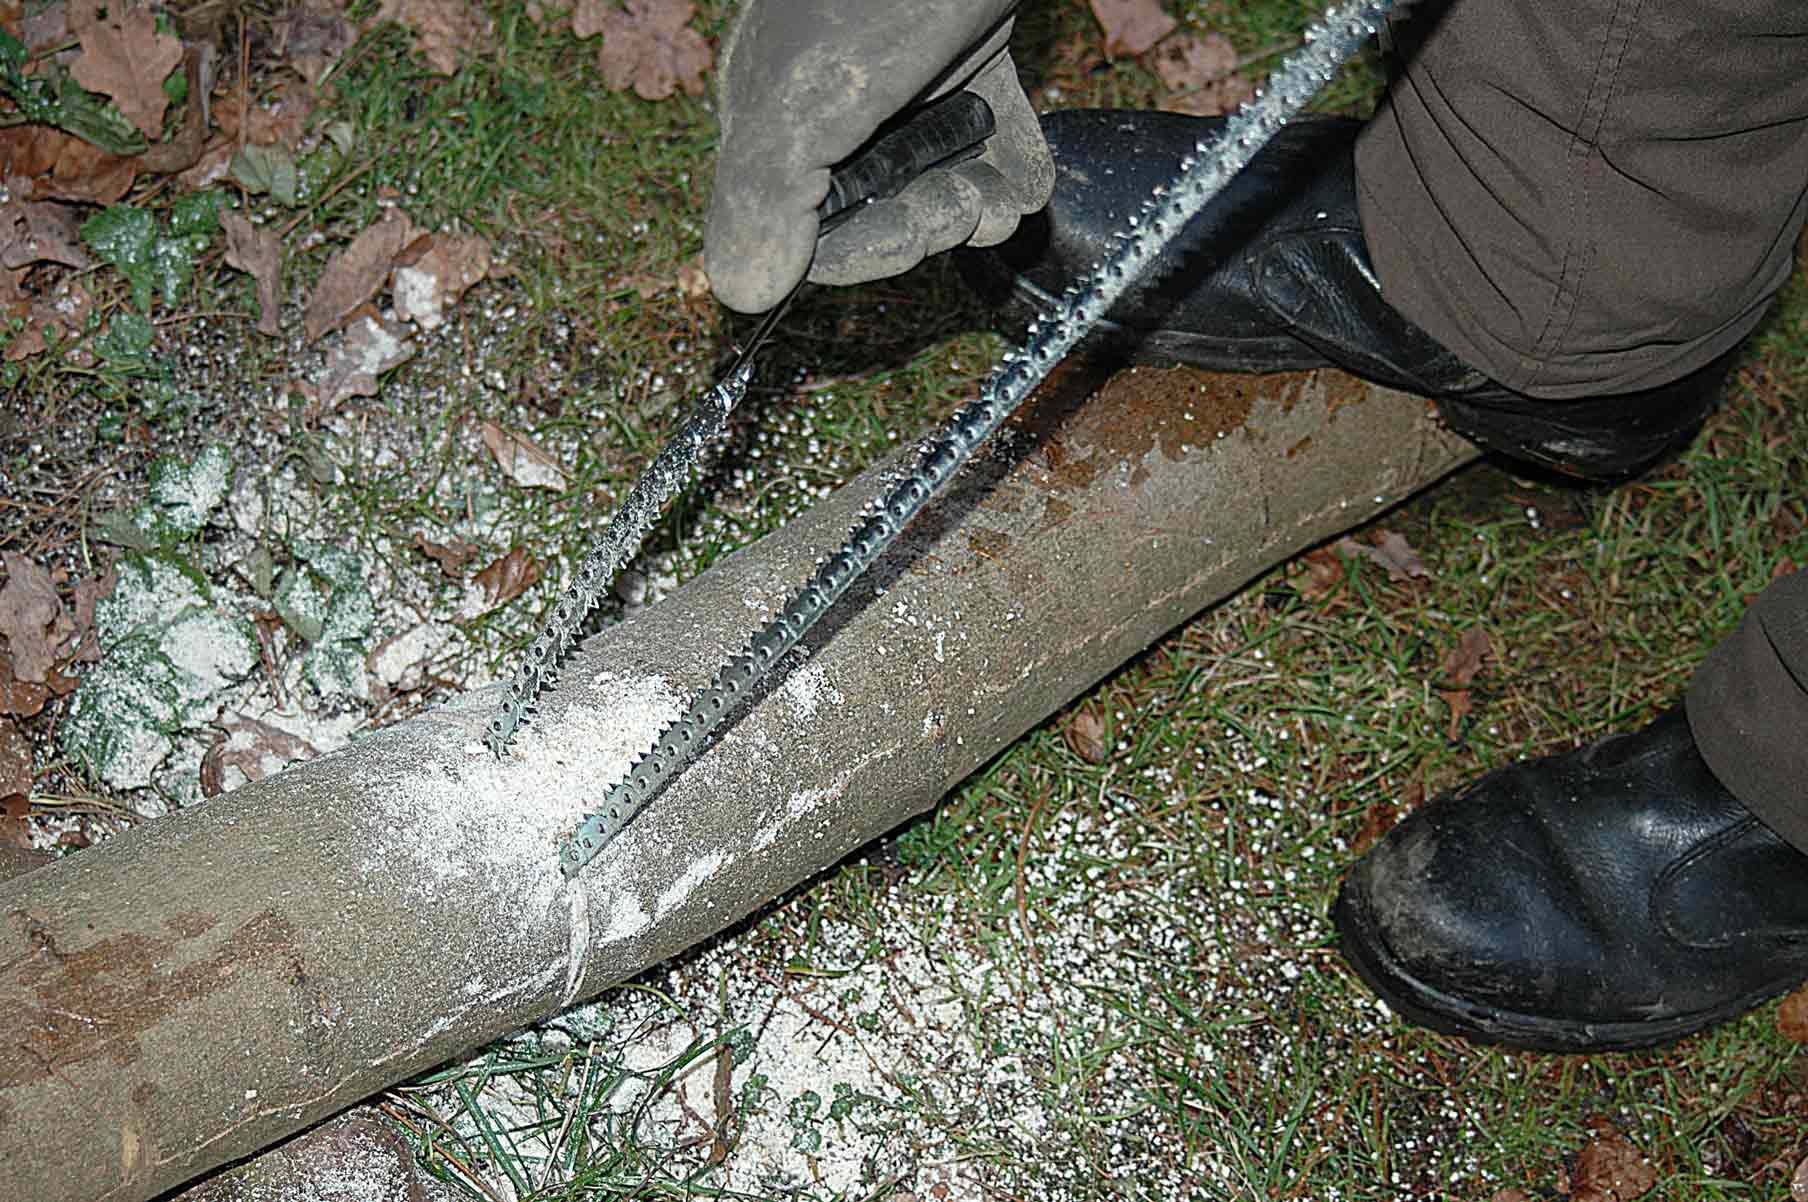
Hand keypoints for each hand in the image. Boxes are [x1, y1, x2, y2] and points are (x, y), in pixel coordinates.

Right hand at [705, 0, 1053, 313]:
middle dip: (922, 227)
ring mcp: (906, 89)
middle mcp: (834, 110)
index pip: (798, 231)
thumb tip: (739, 290)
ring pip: (934, 188)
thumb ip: (770, 192)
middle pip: (873, 217)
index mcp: (774, 116)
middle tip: (959, 206)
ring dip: (974, 210)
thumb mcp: (811, 95)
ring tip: (996, 193)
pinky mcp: (970, 69)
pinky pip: (987, 149)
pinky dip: (1010, 172)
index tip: (909, 235)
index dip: (861, 252)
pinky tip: (1022, 173)